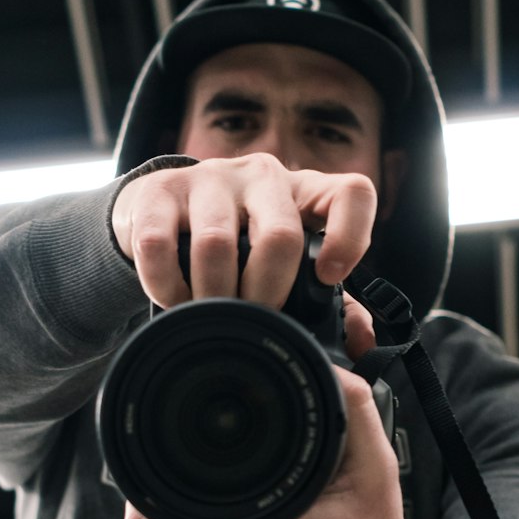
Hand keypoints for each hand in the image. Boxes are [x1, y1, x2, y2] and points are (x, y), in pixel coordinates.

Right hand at [111, 154, 377, 308]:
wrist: (162, 209)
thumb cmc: (239, 244)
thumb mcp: (285, 261)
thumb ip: (328, 300)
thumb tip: (359, 342)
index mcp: (305, 193)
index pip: (350, 193)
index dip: (350, 236)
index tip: (329, 276)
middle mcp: (262, 176)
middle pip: (280, 235)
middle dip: (267, 292)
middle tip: (254, 318)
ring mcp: (209, 177)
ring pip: (216, 244)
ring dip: (213, 296)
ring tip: (211, 317)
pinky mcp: (159, 191)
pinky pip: (159, 245)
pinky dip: (167, 286)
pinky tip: (175, 300)